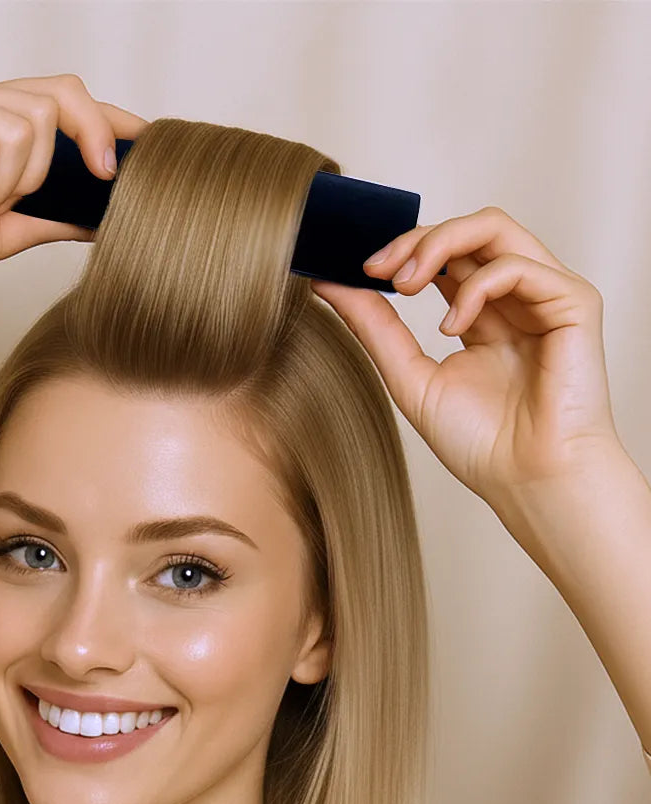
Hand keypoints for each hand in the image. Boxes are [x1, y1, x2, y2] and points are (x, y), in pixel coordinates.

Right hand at [0, 74, 148, 302]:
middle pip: (55, 100)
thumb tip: (104, 215)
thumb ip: (50, 215)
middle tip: (11, 204)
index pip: (61, 98)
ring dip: (5, 189)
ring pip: (24, 129)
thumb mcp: (5, 231)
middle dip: (49, 166)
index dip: (107, 118)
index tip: (146, 144)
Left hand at [309, 206, 619, 507]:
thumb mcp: (408, 375)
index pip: (442, 256)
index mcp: (480, 315)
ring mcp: (544, 296)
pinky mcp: (573, 302)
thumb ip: (373, 326)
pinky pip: (518, 265)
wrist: (527, 480)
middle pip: (465, 230)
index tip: (356, 269)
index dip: (400, 250)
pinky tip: (452, 327)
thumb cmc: (480, 442)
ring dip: (438, 244)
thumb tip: (327, 283)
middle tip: (376, 269)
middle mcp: (513, 299)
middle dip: (413, 239)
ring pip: (493, 226)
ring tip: (405, 285)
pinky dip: (475, 287)